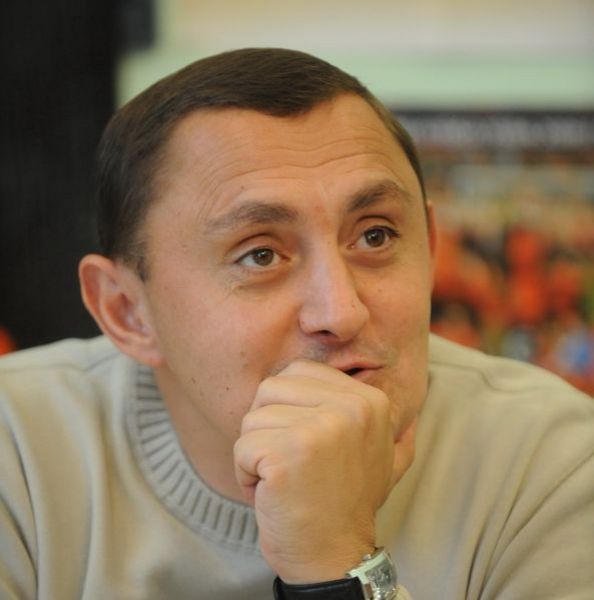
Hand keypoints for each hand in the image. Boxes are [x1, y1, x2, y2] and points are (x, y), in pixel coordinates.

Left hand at [233, 359, 415, 582]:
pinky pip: (242, 448)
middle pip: (270, 389)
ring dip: (256, 454)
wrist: (335, 558)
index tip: (306, 445)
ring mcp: (320, 430)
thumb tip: (414, 417)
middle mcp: (350, 407)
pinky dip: (246, 475)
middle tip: (291, 464)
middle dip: (266, 428)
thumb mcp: (384, 463)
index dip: (287, 407)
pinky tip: (272, 494)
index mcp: (368, 400)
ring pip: (252, 419)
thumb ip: (395, 434)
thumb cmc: (348, 504)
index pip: (297, 372)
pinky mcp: (289, 455)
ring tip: (285, 480)